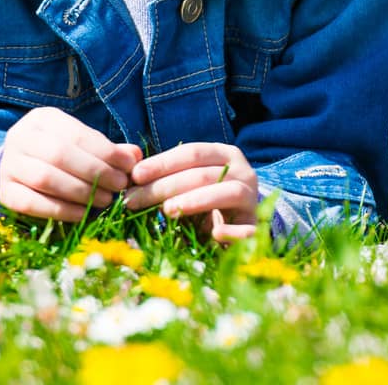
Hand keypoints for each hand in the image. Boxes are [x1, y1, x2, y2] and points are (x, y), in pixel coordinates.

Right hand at [0, 107, 142, 221]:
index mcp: (43, 119)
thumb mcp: (82, 143)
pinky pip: (31, 203)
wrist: (22, 167)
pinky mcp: (4, 192)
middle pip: (60, 155)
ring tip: (106, 200)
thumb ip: (108, 150)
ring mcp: (9, 165)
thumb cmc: (61, 153)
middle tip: (119, 186)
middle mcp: (20, 137)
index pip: (78, 134)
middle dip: (95, 172)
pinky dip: (60, 210)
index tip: (129, 166)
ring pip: (45, 178)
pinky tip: (84, 214)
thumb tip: (135, 156)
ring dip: (80, 192)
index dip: (106, 152)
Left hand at [125, 142, 258, 243]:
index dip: (162, 162)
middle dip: (164, 186)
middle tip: (133, 201)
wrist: (238, 227)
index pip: (192, 152)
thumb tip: (131, 175)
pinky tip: (214, 234)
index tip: (134, 176)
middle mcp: (243, 171)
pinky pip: (247, 229)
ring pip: (227, 192)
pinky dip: (231, 231)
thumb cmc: (205, 204)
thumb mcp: (187, 187)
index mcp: (225, 155)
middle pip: (203, 173)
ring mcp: (251, 199)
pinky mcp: (256, 227)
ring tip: (168, 211)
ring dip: (195, 200)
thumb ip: (166, 179)